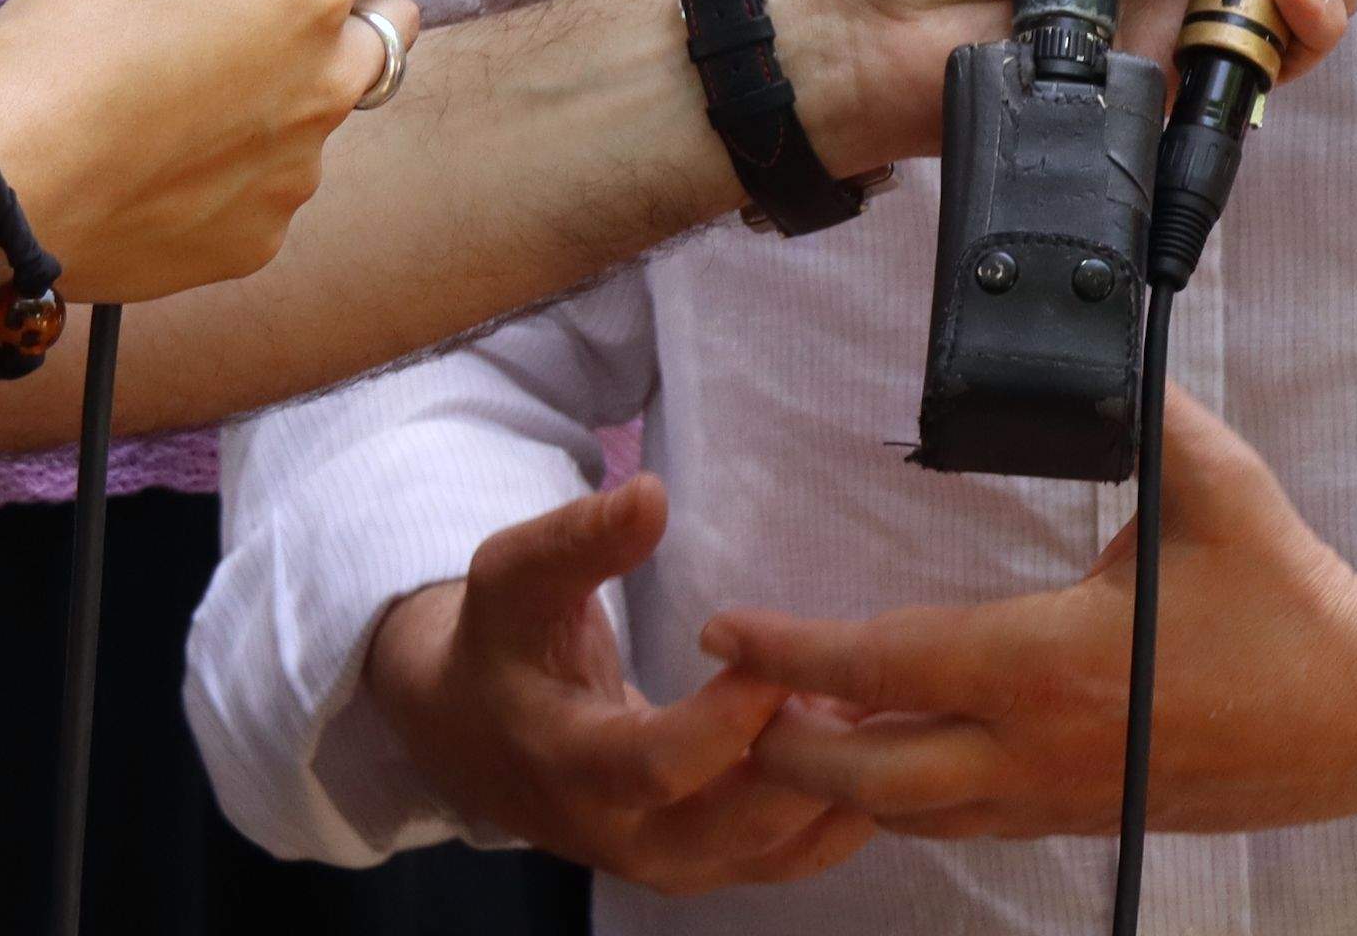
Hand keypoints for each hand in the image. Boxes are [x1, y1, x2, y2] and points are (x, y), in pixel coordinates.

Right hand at [0, 0, 442, 303]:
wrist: (4, 199)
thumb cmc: (58, 62)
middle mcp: (322, 83)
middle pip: (386, 31)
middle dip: (357, 7)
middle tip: (286, 2)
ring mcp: (297, 169)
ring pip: (326, 113)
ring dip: (291, 92)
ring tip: (191, 94)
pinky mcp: (261, 236)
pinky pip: (276, 183)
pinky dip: (246, 164)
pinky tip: (171, 160)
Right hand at [366, 480, 867, 892]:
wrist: (473, 734)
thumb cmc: (505, 639)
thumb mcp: (516, 577)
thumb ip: (577, 538)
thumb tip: (649, 493)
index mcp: (566, 763)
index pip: (658, 766)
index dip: (728, 719)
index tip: (782, 656)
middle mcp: (619, 834)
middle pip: (733, 828)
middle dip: (808, 760)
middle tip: (865, 688)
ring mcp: (667, 860)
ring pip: (773, 853)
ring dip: (840, 786)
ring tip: (883, 705)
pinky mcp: (705, 863)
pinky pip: (786, 858)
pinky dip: (841, 810)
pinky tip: (877, 741)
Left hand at [708, 392, 1356, 834]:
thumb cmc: (1286, 598)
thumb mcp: (1213, 485)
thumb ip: (1139, 409)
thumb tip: (1093, 333)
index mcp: (1052, 663)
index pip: (887, 664)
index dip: (793, 652)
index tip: (726, 628)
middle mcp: (1037, 746)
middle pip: (870, 777)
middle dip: (783, 745)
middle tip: (725, 698)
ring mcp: (1058, 795)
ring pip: (912, 815)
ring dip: (839, 781)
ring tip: (781, 729)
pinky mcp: (1084, 815)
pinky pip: (965, 824)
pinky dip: (905, 802)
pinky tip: (882, 762)